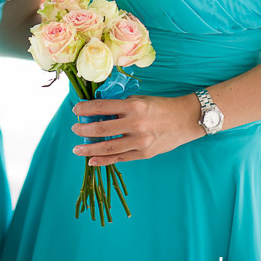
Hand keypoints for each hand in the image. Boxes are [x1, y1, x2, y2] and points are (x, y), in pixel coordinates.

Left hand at [71, 94, 202, 165]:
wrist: (186, 119)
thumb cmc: (161, 106)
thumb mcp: (141, 99)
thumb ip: (121, 106)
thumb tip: (99, 111)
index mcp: (134, 106)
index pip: (103, 107)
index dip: (86, 109)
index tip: (76, 110)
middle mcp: (136, 124)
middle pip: (102, 129)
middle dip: (84, 129)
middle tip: (74, 128)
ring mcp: (140, 142)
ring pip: (108, 147)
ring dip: (89, 148)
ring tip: (77, 148)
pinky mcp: (144, 154)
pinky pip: (120, 158)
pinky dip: (104, 160)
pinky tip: (92, 160)